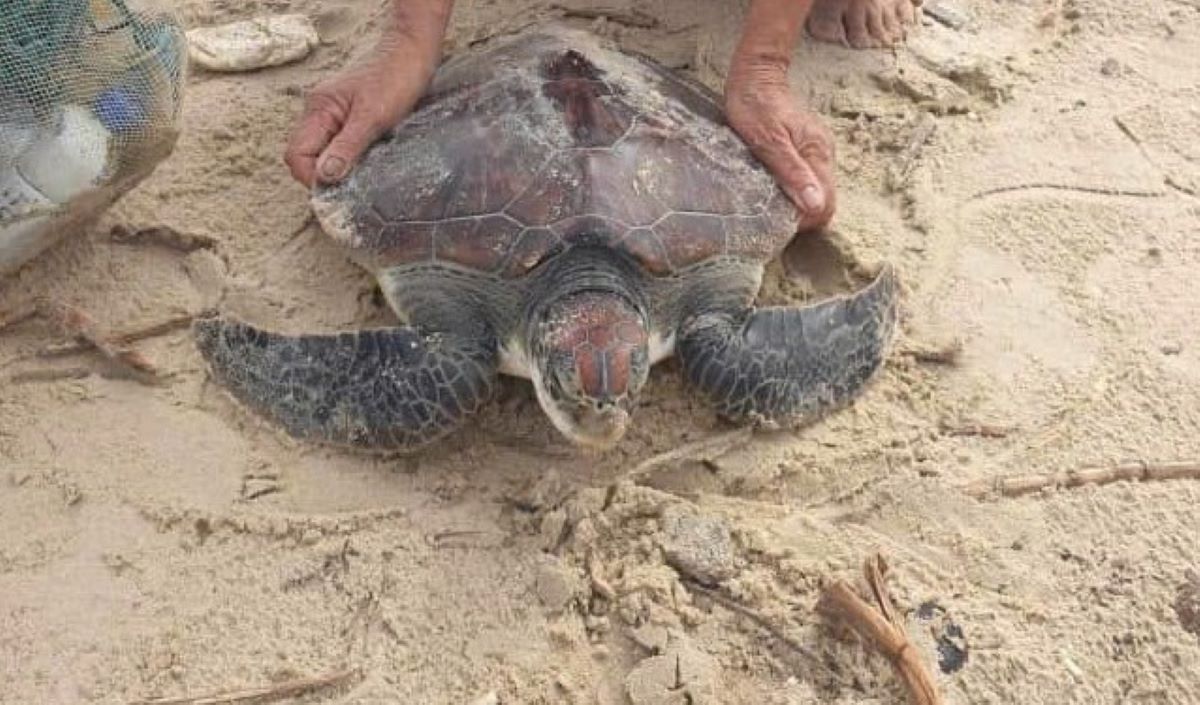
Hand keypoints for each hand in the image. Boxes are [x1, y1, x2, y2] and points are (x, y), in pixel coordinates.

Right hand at [284, 47, 436, 187]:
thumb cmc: (395, 79)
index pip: (296, 155)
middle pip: (304, 156)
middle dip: (323, 176)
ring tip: (361, 176)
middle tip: (352, 188)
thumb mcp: (373, 117)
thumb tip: (324, 178)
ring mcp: (331, 114)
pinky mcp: (346, 117)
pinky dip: (347, 159)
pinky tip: (366, 163)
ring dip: (336, 168)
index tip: (338, 192)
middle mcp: (318, 112)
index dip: (312, 178)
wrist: (411, 53)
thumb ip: (347, 147)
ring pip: (320, 152)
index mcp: (318, 110)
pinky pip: (336, 145)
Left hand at [725, 62, 835, 231]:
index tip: (779, 221)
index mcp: (818, 153)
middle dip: (801, 213)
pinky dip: (793, 188)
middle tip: (770, 213)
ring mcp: (817, 149)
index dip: (805, 219)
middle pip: (823, 200)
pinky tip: (773, 184)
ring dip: (796, 201)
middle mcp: (824, 152)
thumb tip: (816, 205)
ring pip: (816, 190)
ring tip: (769, 199)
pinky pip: (807, 177)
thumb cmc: (755, 106)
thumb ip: (793, 173)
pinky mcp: (807, 147)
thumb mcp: (768, 143)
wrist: (755, 76)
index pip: (826, 204)